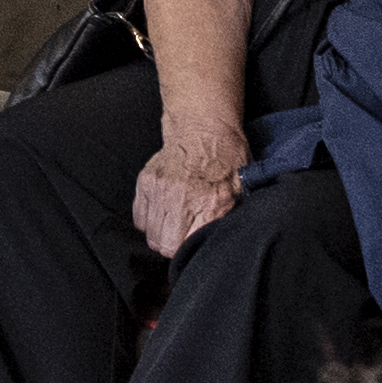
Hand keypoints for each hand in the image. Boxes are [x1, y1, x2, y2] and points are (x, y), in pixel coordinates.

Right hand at [134, 127, 248, 260]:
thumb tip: (221, 246)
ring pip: (150, 235)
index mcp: (210, 203)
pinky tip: (163, 216)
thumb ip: (228, 220)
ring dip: (161, 236)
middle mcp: (181, 198)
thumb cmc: (228, 160)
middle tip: (185, 241)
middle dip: (174, 248)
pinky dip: (149, 222)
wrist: (203, 128)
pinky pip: (139, 218)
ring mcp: (159, 189)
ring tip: (174, 228)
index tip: (195, 252)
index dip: (191, 254)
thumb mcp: (242, 192)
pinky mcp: (145, 182)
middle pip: (165, 245)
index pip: (188, 247)